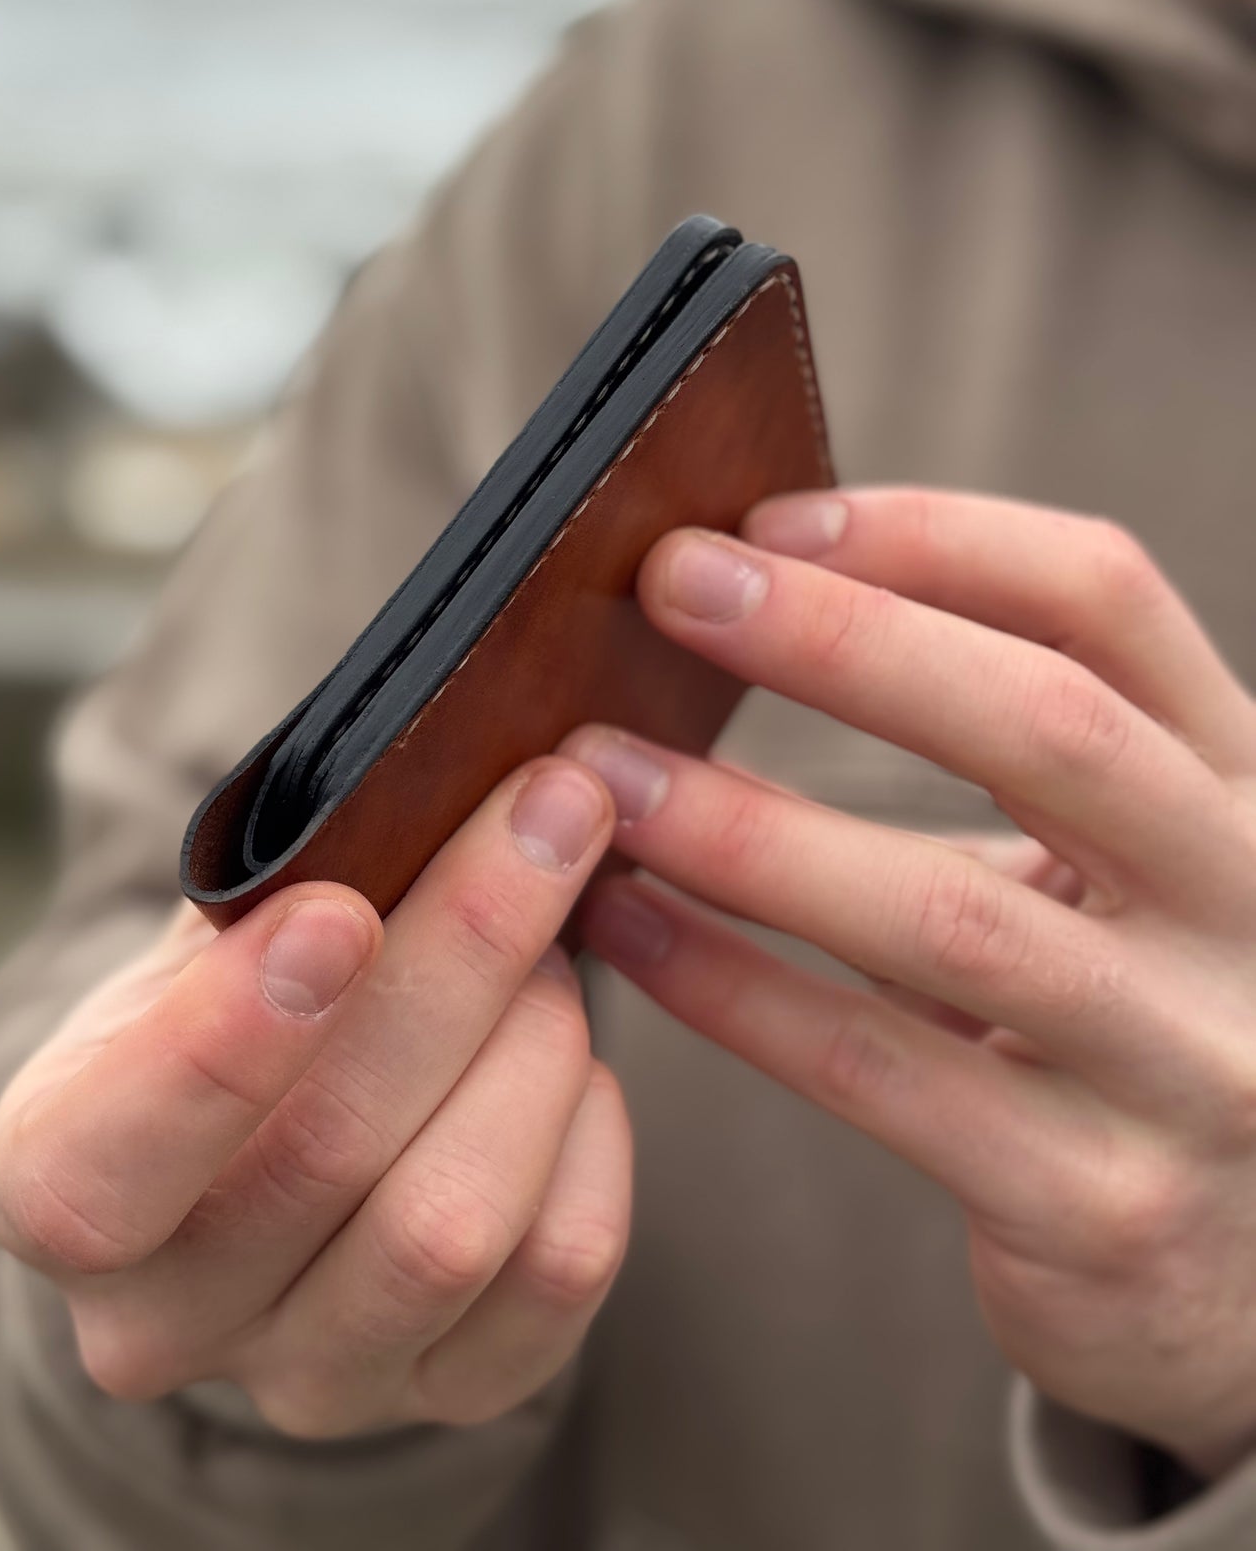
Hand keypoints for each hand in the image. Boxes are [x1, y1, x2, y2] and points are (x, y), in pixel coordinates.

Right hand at [0, 759, 630, 1436]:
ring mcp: (308, 1378)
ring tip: (558, 936)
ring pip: (455, 1224)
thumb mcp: (195, 941)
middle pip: (329, 1155)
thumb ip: (267, 896)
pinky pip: (560, 1273)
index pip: (109, 1164)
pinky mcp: (446, 1395)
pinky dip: (591, 1136)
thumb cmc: (218, 1009)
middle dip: (463, 955)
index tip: (337, 912)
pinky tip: (575, 1054)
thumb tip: (408, 803)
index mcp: (57, 1188)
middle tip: (550, 811)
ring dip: (536, 1040)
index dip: (227, 1043)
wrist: (254, 1154)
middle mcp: (163, 1322)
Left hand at [567, 488, 1255, 1479]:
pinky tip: (629, 931)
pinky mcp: (1100, 1207)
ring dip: (750, 832)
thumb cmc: (1134, 1022)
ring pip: (947, 918)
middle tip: (676, 586)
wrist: (1245, 1275)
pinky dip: (736, 991)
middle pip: (1047, 726)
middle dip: (843, 640)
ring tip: (604, 778)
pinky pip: (882, 1077)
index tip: (772, 520)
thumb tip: (754, 610)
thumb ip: (1005, 753)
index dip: (938, 537)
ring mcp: (1190, 1067)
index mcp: (1238, 787)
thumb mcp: (1120, 864)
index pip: (1106, 601)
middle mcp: (1248, 911)